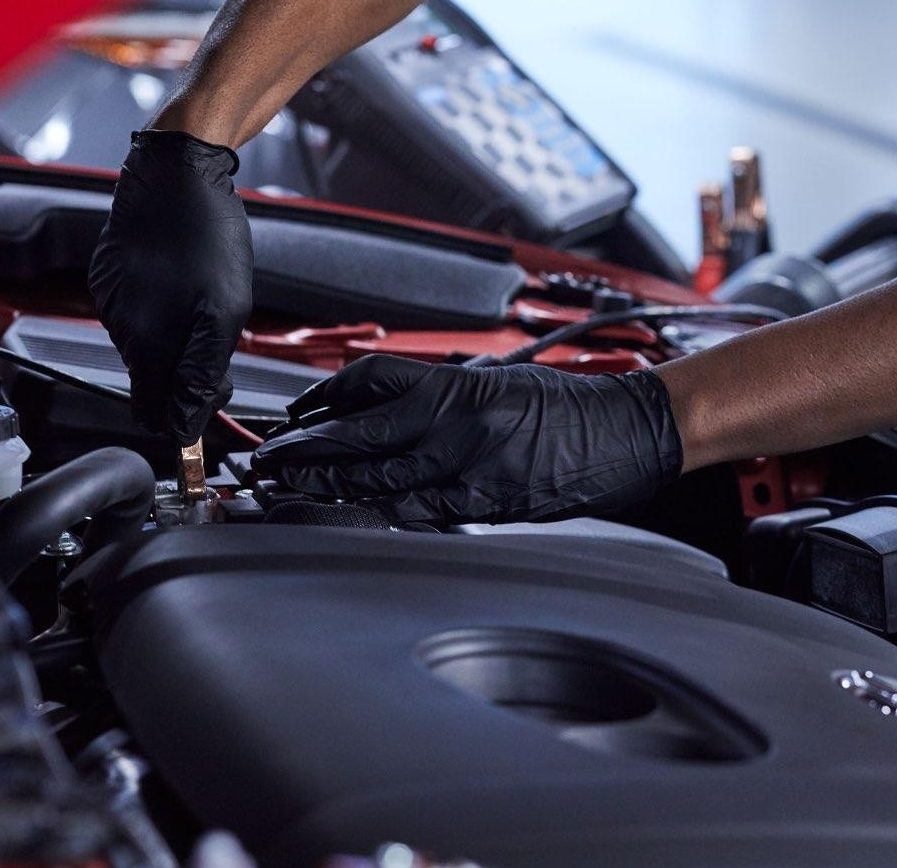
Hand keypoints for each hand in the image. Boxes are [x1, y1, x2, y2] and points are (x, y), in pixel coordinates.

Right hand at [88, 130, 253, 443]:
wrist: (176, 176)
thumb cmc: (207, 238)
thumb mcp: (225, 315)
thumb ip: (202, 374)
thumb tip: (185, 426)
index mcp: (147, 345)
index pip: (155, 413)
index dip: (187, 413)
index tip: (213, 395)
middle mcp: (121, 330)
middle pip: (152, 381)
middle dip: (185, 374)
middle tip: (219, 342)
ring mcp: (111, 304)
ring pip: (145, 349)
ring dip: (175, 338)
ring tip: (201, 300)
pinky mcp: (109, 281)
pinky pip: (136, 316)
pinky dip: (161, 310)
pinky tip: (179, 282)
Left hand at [252, 354, 682, 524]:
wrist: (629, 433)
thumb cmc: (569, 404)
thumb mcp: (496, 380)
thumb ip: (436, 392)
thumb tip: (377, 404)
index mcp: (459, 390)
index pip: (366, 387)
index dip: (322, 403)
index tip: (295, 415)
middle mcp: (458, 432)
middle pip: (360, 441)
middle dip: (307, 454)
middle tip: (267, 461)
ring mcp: (472, 476)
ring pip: (380, 485)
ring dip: (330, 489)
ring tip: (290, 491)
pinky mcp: (488, 511)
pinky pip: (420, 515)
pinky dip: (381, 513)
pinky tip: (352, 515)